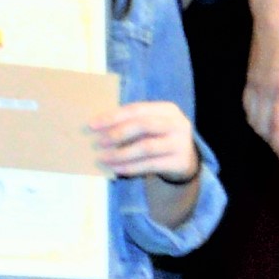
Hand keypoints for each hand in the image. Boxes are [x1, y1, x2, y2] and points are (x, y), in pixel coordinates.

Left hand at [86, 99, 203, 184]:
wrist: (186, 160)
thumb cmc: (159, 138)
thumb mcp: (151, 126)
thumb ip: (132, 123)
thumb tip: (97, 128)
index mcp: (167, 109)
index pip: (136, 109)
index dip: (113, 117)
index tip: (92, 125)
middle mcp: (177, 124)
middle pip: (143, 125)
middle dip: (117, 133)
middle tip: (98, 142)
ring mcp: (181, 143)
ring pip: (146, 147)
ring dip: (121, 153)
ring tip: (103, 158)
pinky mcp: (180, 162)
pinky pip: (150, 165)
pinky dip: (131, 167)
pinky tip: (116, 169)